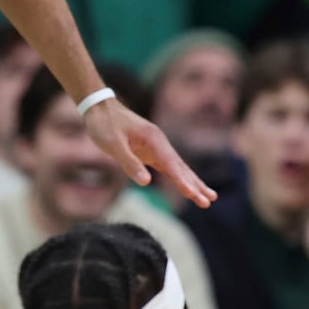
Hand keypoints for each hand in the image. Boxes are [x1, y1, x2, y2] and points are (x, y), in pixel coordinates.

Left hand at [83, 98, 214, 206]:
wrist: (99, 107)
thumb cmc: (104, 124)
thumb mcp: (113, 144)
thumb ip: (129, 163)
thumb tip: (146, 182)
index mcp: (153, 139)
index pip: (171, 164)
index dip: (182, 181)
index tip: (192, 194)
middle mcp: (159, 143)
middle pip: (181, 167)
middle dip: (195, 185)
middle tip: (209, 200)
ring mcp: (156, 147)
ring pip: (178, 168)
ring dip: (193, 183)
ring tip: (209, 197)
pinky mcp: (150, 152)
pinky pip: (169, 168)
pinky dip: (180, 178)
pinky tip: (188, 187)